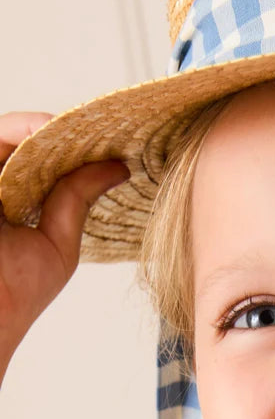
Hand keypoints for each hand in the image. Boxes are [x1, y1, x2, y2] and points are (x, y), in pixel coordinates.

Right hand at [0, 112, 127, 377]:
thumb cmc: (17, 291)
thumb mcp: (58, 243)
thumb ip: (77, 198)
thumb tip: (119, 167)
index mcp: (13, 206)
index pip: (41, 165)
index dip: (72, 151)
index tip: (109, 144)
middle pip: (28, 145)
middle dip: (65, 134)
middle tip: (102, 128)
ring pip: (11, 134)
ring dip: (46, 127)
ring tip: (82, 128)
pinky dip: (23, 128)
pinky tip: (53, 130)